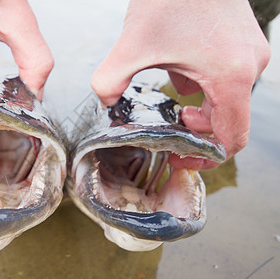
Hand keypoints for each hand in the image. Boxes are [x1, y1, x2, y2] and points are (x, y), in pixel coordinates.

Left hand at [91, 0, 269, 169]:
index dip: (205, 156)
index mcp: (231, 77)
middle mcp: (249, 67)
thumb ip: (110, 81)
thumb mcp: (132, 45)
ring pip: (225, 97)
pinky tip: (177, 66)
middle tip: (170, 126)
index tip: (182, 156)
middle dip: (195, 129)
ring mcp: (250, 53)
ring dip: (197, 102)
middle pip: (228, 120)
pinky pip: (225, 75)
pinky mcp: (243, 42)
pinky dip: (201, 80)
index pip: (231, 139)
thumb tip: (106, 102)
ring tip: (169, 87)